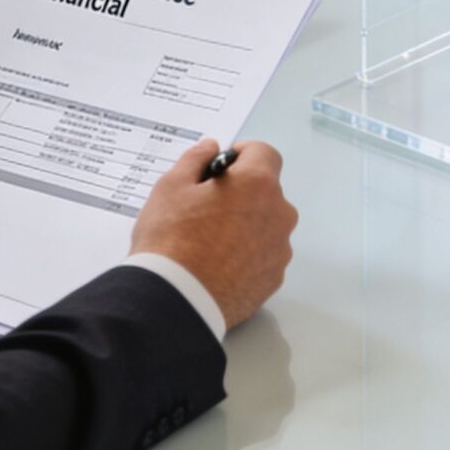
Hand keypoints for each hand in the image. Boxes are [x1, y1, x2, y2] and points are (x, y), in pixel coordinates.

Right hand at [130, 138, 295, 330]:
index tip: (222, 166)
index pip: (264, 152)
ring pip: (266, 225)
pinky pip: (263, 256)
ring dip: (246, 224)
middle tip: (206, 207)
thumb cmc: (171, 238)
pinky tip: (218, 265)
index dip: (243, 154)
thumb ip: (195, 160)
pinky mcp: (273, 280)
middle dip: (242, 192)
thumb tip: (210, 148)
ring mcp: (279, 250)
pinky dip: (247, 255)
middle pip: (266, 191)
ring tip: (209, 241)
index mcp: (257, 184)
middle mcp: (278, 214)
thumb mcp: (171, 187)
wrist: (175, 301)